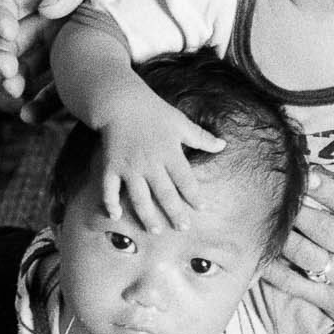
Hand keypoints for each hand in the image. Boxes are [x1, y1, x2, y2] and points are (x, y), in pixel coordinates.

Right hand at [0, 0, 119, 114]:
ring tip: (14, 92)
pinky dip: (39, 105)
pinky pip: (52, 93)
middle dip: (1, 55)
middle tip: (5, 71)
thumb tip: (46, 10)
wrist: (165, 3)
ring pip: (25, 69)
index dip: (0, 17)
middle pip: (11, 41)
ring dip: (14, 81)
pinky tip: (30, 116)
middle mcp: (48, 23)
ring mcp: (60, 51)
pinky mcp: (76, 75)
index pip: (9, 2)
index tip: (7, 33)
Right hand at [97, 89, 227, 231]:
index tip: (202, 208)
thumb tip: (223, 145)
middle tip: (182, 228)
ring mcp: (130, 166)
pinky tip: (115, 216)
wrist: (121, 102)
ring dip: (147, 215)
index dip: (194, 195)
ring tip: (155, 230)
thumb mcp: (181, 123)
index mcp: (170, 153)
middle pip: (165, 193)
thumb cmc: (155, 113)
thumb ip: (202, 137)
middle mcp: (150, 162)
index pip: (185, 179)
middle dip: (174, 212)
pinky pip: (109, 188)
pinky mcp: (111, 166)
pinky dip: (110, 202)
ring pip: (139, 196)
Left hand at [264, 172, 333, 333]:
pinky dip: (277, 273)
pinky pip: (298, 286)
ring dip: (284, 236)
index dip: (331, 191)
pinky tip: (261, 259)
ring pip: (307, 254)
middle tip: (279, 191)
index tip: (310, 174)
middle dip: (299, 208)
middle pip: (324, 228)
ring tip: (267, 218)